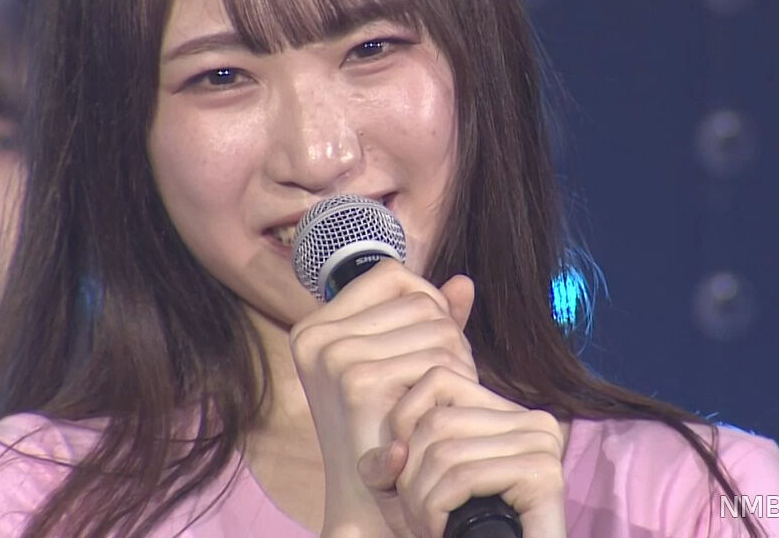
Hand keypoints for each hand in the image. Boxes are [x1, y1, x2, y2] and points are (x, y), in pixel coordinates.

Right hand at [289, 260, 477, 536]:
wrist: (371, 503)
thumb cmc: (389, 434)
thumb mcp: (402, 368)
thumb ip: (430, 321)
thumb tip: (463, 282)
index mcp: (315, 327)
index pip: (393, 275)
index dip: (427, 302)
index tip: (430, 344)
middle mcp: (316, 336)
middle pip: (420, 299)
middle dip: (447, 335)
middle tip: (442, 381)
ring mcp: (335, 357)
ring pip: (437, 325)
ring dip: (456, 360)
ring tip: (440, 397)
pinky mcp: (360, 381)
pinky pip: (440, 355)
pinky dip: (454, 380)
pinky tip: (440, 411)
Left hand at [358, 369, 567, 537]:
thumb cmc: (454, 530)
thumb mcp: (410, 491)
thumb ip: (387, 465)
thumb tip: (394, 450)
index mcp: (509, 412)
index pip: (439, 379)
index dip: (403, 424)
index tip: (403, 474)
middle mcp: (533, 421)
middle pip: (437, 421)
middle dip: (410, 475)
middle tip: (415, 513)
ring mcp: (543, 446)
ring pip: (445, 452)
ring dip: (421, 500)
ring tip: (425, 525)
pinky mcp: (544, 475)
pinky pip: (464, 478)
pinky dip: (436, 511)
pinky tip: (440, 530)